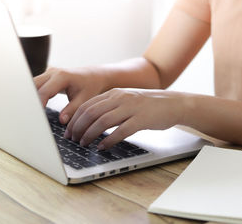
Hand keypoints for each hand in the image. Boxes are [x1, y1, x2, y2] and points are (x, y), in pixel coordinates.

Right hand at [34, 67, 105, 123]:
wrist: (93, 76)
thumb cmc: (90, 87)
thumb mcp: (84, 100)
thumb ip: (72, 110)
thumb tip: (62, 120)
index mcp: (62, 76)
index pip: (44, 91)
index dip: (39, 104)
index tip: (36, 117)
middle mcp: (53, 72)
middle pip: (34, 86)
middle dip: (30, 101)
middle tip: (29, 116)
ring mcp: (48, 73)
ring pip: (32, 85)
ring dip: (30, 98)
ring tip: (30, 113)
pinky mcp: (46, 76)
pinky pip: (36, 85)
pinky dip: (33, 95)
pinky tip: (33, 107)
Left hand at [65, 88, 184, 149]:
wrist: (174, 103)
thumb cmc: (149, 105)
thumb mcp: (126, 101)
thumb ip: (110, 107)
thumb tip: (89, 121)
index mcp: (114, 93)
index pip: (87, 105)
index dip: (74, 119)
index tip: (68, 131)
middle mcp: (120, 98)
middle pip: (91, 113)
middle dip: (78, 128)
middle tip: (72, 140)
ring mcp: (131, 108)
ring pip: (102, 121)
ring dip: (89, 134)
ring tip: (83, 144)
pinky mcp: (141, 119)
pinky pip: (120, 131)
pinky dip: (108, 140)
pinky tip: (102, 147)